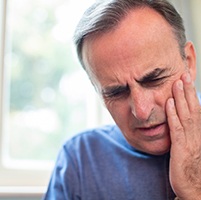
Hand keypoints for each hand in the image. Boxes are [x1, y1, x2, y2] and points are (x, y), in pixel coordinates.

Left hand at [166, 72, 200, 199]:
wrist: (194, 189)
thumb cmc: (192, 167)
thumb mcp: (192, 146)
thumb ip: (187, 131)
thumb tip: (180, 117)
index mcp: (199, 132)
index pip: (196, 109)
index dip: (192, 94)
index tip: (187, 81)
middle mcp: (197, 133)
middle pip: (193, 108)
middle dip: (188, 91)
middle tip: (184, 75)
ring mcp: (190, 140)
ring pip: (185, 114)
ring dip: (180, 98)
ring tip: (177, 83)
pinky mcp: (180, 147)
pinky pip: (176, 128)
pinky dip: (172, 114)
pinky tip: (168, 103)